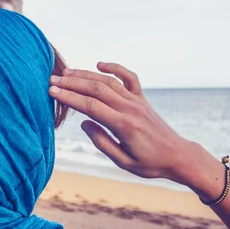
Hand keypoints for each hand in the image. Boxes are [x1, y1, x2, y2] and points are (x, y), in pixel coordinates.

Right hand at [48, 62, 195, 182]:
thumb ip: (103, 143)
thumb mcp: (124, 162)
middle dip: (72, 84)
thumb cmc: (150, 163)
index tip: (52, 91)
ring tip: (66, 73)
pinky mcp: (143, 99)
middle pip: (96, 89)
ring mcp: (138, 102)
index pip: (91, 106)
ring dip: (86, 75)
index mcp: (124, 126)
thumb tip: (85, 123)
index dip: (69, 97)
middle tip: (52, 80)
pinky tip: (99, 64)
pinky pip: (129, 78)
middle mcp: (130, 109)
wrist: (177, 156)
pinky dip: (115, 68)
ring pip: (109, 82)